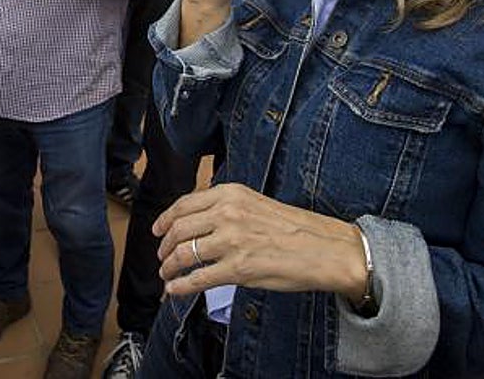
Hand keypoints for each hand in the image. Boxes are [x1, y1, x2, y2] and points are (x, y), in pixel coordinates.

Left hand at [152, 184, 367, 301]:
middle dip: (164, 246)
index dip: (165, 219)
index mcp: (230, 194)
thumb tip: (198, 219)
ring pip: (184, 254)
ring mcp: (231, 242)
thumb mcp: (255, 202)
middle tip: (161, 255)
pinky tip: (174, 290)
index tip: (157, 230)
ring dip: (169, 266)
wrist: (325, 249)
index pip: (184, 204)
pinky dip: (179, 286)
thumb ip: (226, 207)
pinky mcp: (238, 269)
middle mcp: (227, 214)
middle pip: (178, 229)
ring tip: (167, 273)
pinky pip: (197, 279)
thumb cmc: (295, 228)